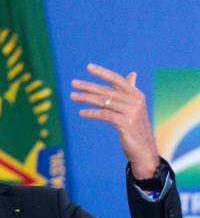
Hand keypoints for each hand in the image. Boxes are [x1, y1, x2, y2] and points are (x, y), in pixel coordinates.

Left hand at [70, 63, 159, 178]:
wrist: (144, 150)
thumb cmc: (136, 128)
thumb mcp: (134, 108)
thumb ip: (130, 91)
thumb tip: (132, 74)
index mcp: (137, 95)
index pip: (117, 79)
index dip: (102, 72)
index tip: (88, 67)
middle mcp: (135, 101)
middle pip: (107, 91)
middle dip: (88, 86)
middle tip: (73, 83)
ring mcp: (132, 112)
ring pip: (104, 102)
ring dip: (86, 98)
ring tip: (72, 96)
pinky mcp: (126, 123)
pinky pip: (105, 115)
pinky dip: (92, 113)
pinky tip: (81, 112)